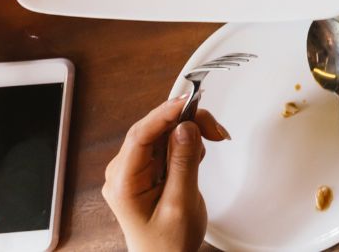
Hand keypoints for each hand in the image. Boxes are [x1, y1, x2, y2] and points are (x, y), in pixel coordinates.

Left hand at [101, 96, 230, 251]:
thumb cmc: (167, 244)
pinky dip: (188, 141)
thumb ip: (183, 163)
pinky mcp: (149, 171)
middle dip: (185, 121)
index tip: (188, 100)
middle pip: (153, 130)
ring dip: (190, 131)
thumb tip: (185, 128)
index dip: (164, 114)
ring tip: (214, 137)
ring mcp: (136, 171)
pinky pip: (167, 145)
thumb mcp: (180, 204)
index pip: (140, 136)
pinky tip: (200, 151)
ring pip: (163, 134)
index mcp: (123, 182)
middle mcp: (124, 173)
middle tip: (215, 127)